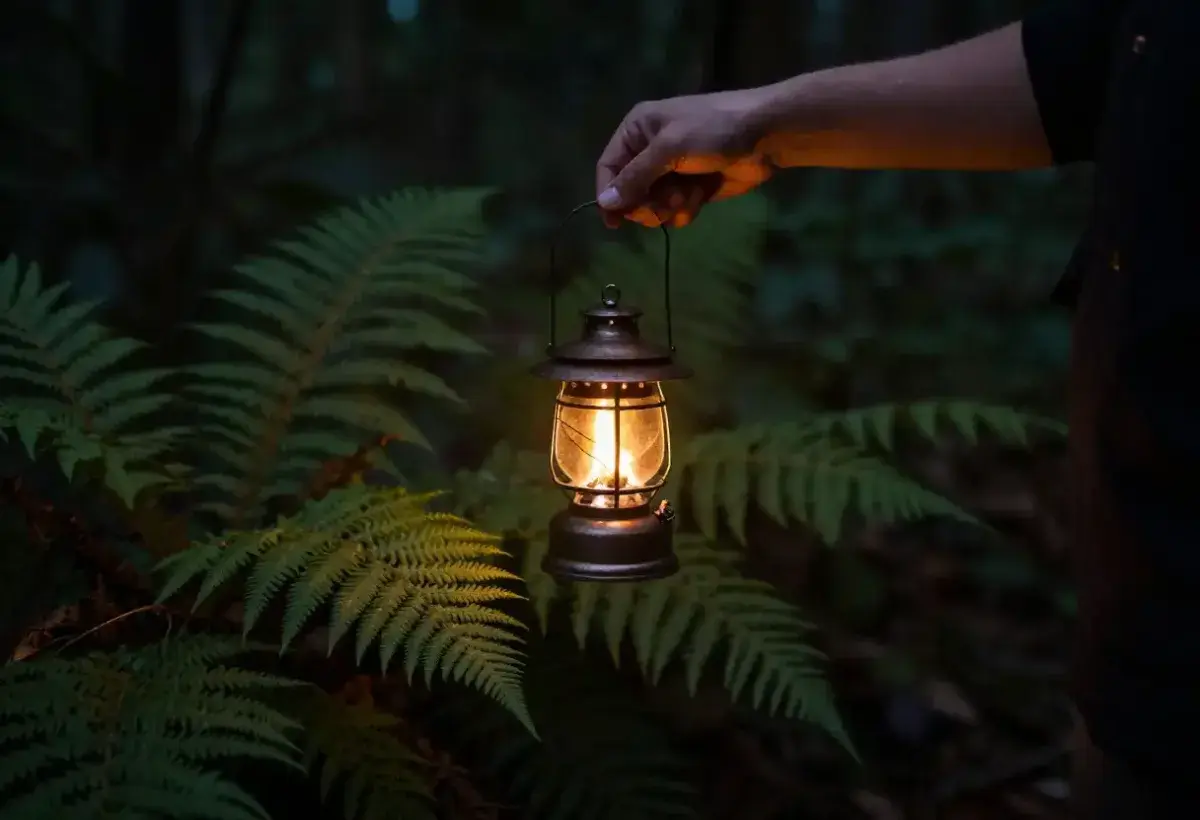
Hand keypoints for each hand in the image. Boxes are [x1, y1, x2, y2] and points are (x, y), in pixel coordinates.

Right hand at [595, 89, 775, 227]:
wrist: (766, 134)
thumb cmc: (714, 130)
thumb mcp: (670, 148)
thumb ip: (635, 176)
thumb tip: (604, 202)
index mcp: (638, 129)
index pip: (608, 167)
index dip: (609, 194)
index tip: (614, 222)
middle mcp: (650, 149)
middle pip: (629, 192)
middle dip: (646, 203)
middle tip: (662, 208)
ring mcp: (672, 170)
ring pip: (653, 204)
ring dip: (669, 207)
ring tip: (689, 197)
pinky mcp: (692, 186)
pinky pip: (675, 209)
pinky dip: (686, 208)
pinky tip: (701, 197)